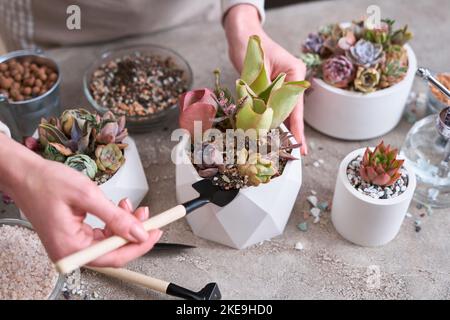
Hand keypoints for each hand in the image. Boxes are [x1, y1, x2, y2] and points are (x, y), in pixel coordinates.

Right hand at [0, 134, 161, 266]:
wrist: (25, 174)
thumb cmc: (46, 182)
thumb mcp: (87, 196)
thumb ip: (115, 217)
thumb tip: (138, 233)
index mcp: (71, 247)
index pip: (113, 257)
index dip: (139, 246)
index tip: (155, 232)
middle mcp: (71, 251)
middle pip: (113, 251)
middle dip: (133, 233)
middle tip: (148, 217)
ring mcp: (72, 244)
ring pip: (109, 241)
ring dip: (124, 225)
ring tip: (133, 207)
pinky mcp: (74, 235)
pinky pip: (101, 234)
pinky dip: (113, 222)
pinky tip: (119, 208)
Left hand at [224, 4, 307, 154]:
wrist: (243, 34)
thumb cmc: (250, 47)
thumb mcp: (256, 73)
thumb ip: (262, 96)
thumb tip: (264, 122)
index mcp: (295, 73)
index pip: (296, 107)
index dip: (297, 129)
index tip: (300, 147)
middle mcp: (293, 79)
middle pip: (292, 111)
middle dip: (289, 131)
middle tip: (292, 153)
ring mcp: (285, 83)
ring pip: (283, 110)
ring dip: (279, 127)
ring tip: (281, 147)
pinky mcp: (274, 86)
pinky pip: (274, 105)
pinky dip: (270, 117)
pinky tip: (269, 131)